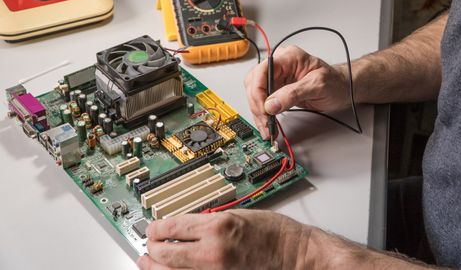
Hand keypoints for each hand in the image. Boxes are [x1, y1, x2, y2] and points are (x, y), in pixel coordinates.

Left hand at [136, 209, 310, 269]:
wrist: (295, 255)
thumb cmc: (275, 234)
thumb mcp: (238, 214)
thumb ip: (208, 221)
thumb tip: (184, 226)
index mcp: (217, 227)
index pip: (171, 227)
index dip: (156, 227)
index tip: (153, 226)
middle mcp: (212, 253)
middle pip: (164, 254)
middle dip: (151, 248)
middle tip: (148, 243)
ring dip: (154, 267)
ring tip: (148, 261)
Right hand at [244, 45, 350, 138]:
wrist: (343, 89)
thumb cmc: (336, 82)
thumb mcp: (318, 86)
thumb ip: (293, 94)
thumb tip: (271, 104)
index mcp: (288, 57)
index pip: (262, 70)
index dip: (259, 91)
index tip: (264, 109)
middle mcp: (280, 66)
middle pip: (255, 83)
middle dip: (257, 105)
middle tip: (265, 122)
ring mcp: (278, 78)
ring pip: (256, 94)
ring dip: (258, 112)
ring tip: (267, 128)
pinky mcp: (278, 90)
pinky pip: (263, 101)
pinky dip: (264, 114)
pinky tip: (268, 124)